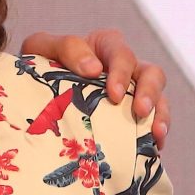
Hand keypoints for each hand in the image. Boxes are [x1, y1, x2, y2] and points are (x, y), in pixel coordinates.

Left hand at [16, 28, 169, 146]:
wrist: (34, 94)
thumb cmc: (39, 66)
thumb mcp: (42, 48)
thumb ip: (66, 47)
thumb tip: (94, 69)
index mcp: (105, 46)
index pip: (122, 53)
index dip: (121, 72)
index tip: (112, 94)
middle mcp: (126, 68)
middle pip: (152, 74)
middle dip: (149, 92)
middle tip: (139, 111)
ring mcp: (133, 93)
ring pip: (160, 99)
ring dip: (160, 114)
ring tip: (155, 133)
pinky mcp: (134, 118)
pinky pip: (154, 124)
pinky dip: (156, 135)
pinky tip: (154, 148)